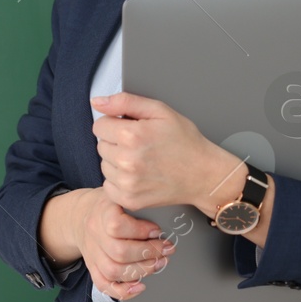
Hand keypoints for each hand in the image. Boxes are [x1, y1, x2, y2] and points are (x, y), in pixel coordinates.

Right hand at [68, 188, 173, 299]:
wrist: (79, 216)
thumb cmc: (108, 205)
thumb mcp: (120, 194)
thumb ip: (138, 202)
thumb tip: (165, 211)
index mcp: (102, 212)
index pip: (116, 225)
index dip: (140, 231)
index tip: (158, 231)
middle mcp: (94, 234)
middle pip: (119, 252)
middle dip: (148, 253)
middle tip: (166, 249)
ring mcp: (92, 254)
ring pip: (114, 271)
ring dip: (141, 270)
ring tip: (159, 263)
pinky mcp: (93, 268)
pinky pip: (104, 285)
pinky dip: (123, 291)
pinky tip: (140, 286)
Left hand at [90, 91, 227, 211]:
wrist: (203, 174)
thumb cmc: (185, 141)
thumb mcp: (160, 110)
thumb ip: (125, 102)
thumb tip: (97, 102)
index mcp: (131, 135)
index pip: (99, 125)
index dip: (115, 123)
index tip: (131, 128)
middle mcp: (126, 161)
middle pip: (101, 145)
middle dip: (116, 142)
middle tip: (141, 144)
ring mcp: (127, 183)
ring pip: (104, 165)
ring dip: (117, 161)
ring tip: (141, 159)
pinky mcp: (129, 199)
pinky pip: (108, 186)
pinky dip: (119, 181)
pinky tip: (137, 175)